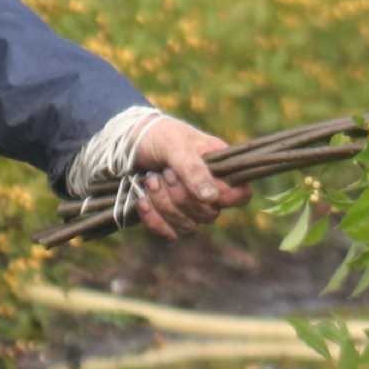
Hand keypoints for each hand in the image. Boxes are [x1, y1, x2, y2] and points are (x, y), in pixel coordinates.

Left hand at [126, 115, 248, 239]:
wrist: (127, 141)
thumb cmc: (158, 136)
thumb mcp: (175, 144)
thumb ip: (194, 169)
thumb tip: (211, 197)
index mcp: (220, 168)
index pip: (241, 195)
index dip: (225, 198)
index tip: (201, 188)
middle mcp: (208, 190)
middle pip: (210, 214)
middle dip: (181, 196)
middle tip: (164, 173)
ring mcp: (189, 206)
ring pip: (188, 225)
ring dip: (165, 206)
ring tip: (150, 181)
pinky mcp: (169, 217)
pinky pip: (170, 233)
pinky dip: (155, 220)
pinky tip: (142, 202)